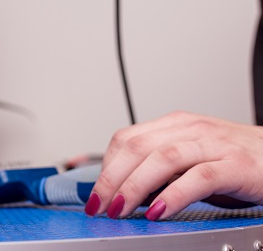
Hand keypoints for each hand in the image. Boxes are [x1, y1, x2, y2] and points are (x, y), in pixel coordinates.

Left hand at [85, 111, 262, 220]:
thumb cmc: (240, 160)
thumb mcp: (193, 158)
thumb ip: (162, 169)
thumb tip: (126, 191)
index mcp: (176, 124)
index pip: (126, 139)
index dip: (106, 167)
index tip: (95, 193)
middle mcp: (192, 129)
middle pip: (137, 148)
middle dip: (112, 179)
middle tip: (99, 206)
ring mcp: (215, 145)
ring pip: (162, 159)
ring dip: (134, 187)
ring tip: (121, 210)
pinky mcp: (237, 165)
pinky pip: (199, 178)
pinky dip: (174, 195)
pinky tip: (159, 211)